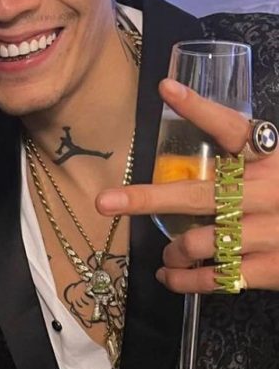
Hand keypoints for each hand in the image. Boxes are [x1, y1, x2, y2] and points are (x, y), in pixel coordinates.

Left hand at [96, 78, 278, 292]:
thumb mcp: (277, 162)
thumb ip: (244, 152)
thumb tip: (184, 119)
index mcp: (271, 157)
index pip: (233, 127)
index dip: (199, 108)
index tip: (165, 88)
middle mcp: (270, 191)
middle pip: (197, 195)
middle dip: (147, 198)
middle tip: (106, 201)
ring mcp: (272, 233)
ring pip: (201, 242)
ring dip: (173, 247)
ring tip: (166, 250)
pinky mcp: (274, 269)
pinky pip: (217, 278)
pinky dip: (186, 280)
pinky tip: (170, 275)